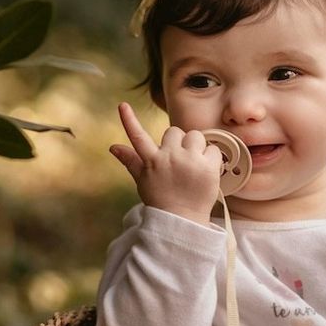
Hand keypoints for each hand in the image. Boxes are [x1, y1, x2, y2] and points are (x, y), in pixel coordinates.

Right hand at [110, 102, 222, 223]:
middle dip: (178, 142)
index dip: (129, 120)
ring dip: (195, 147)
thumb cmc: (162, 200)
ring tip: (194, 165)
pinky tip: (206, 171)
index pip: (138, 137)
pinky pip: (213, 148)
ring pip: (195, 136)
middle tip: (180, 161)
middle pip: (175, 131)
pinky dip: (211, 157)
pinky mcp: (208, 166)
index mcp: (152, 161)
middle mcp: (170, 157)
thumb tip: (113, 147)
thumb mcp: (143, 180)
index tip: (122, 105)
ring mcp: (189, 161)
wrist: (183, 220)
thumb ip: (131, 160)